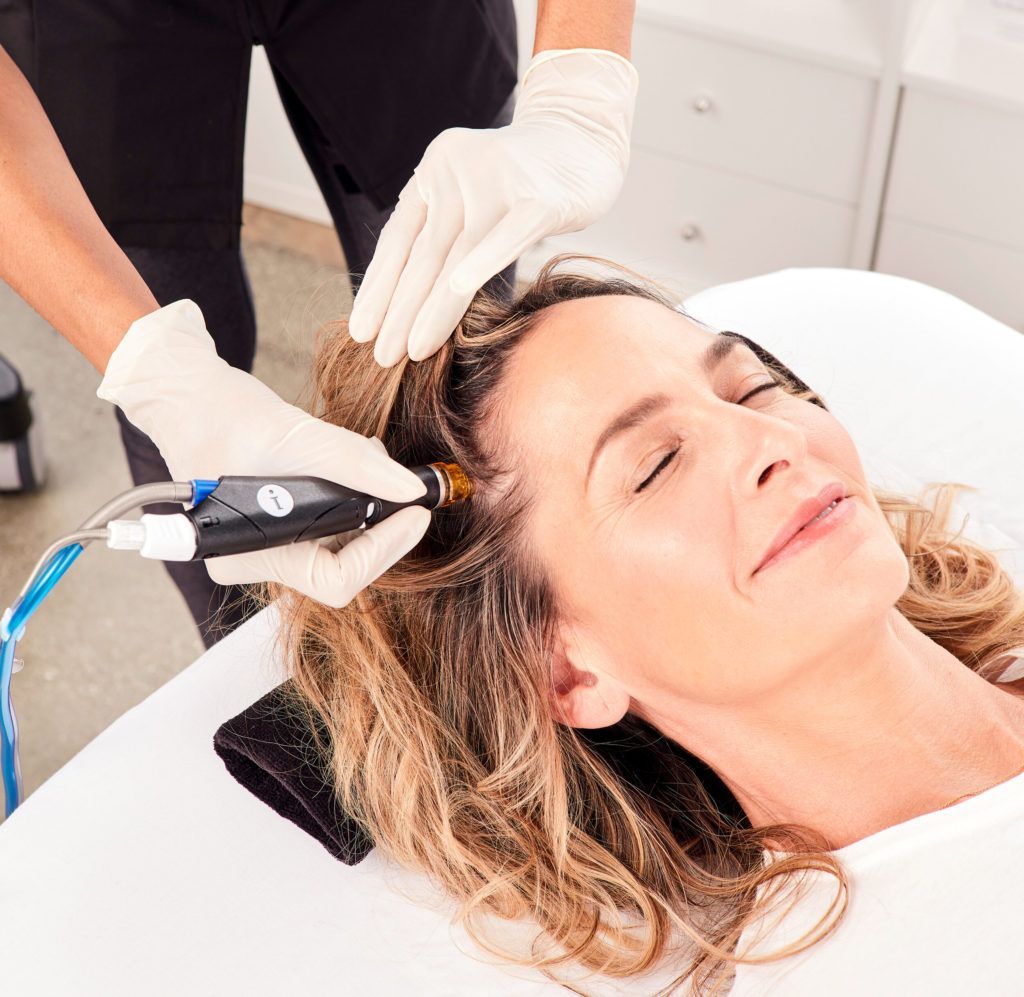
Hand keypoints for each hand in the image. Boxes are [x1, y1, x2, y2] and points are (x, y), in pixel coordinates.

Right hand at [96, 299, 429, 607]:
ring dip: (366, 504)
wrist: (187, 395)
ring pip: (338, 541)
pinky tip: (352, 459)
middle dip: (379, 521)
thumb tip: (411, 490)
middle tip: (404, 483)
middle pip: (342, 563)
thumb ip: (355, 464)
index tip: (416, 511)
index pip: (336, 579)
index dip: (384, 549)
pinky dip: (348, 494)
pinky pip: (326, 523)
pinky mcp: (275, 524)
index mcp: (248, 553)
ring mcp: (264, 544)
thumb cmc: (222, 413)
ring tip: (369, 456)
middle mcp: (254, 560)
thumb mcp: (296, 434)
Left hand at [347, 48, 638, 366]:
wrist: (586, 134)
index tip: (361, 330)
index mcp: (433, 173)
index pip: (398, 239)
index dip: (379, 287)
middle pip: (423, 254)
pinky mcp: (539, 195)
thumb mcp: (474, 197)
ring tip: (412, 350)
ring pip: (458, 255)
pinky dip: (483, 262)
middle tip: (382, 357)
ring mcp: (497, 181)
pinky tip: (459, 290)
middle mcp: (456, 173)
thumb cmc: (528, 180)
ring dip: (433, 307)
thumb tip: (410, 296)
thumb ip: (446, 233)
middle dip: (399, 309)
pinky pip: (507, 236)